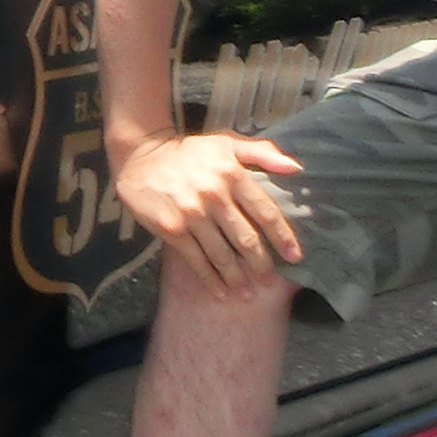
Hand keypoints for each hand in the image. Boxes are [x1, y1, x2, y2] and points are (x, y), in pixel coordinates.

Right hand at [109, 124, 304, 298]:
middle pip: (246, 239)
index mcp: (233, 175)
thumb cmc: (188, 151)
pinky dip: (211, 280)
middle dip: (261, 265)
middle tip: (270, 282)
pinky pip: (196, 261)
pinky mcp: (172, 230)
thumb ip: (262, 153)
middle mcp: (215, 196)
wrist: (141, 156)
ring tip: (248, 293)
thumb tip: (296, 168)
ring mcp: (192, 215)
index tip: (295, 257)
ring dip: (237, 278)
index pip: (265, 212)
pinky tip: (221, 293)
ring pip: (222, 255)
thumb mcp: (226, 142)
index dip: (283, 237)